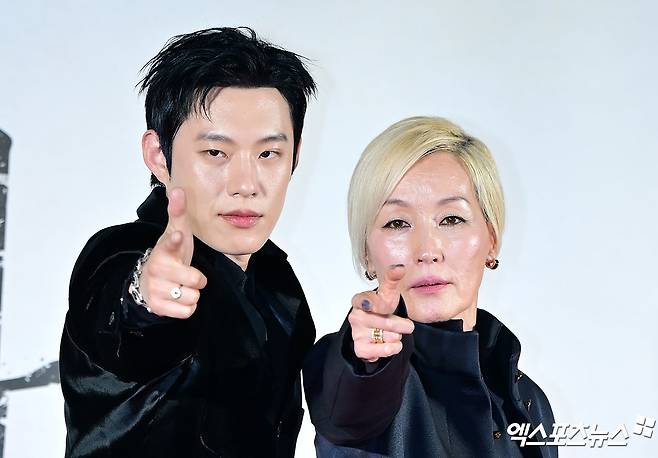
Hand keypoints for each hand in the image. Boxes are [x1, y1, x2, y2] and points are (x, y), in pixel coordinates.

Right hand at [139, 188, 206, 317]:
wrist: (147, 282)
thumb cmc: (169, 255)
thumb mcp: (176, 233)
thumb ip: (178, 213)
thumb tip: (178, 189)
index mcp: (164, 249)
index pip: (171, 243)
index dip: (176, 241)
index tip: (179, 236)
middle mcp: (158, 269)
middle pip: (197, 280)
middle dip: (198, 279)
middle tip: (186, 274)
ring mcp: (156, 289)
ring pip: (194, 297)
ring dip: (192, 294)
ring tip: (180, 286)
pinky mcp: (157, 307)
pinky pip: (187, 312)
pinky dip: (187, 308)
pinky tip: (177, 298)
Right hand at [348, 265, 414, 361]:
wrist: (375, 331)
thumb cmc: (381, 308)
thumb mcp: (387, 292)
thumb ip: (392, 279)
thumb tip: (399, 267)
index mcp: (360, 300)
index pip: (364, 300)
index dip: (370, 303)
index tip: (373, 305)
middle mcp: (355, 316)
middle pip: (388, 322)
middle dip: (402, 324)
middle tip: (403, 324)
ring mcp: (356, 333)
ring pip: (390, 336)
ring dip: (397, 336)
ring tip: (390, 333)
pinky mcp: (360, 348)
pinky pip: (385, 350)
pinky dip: (392, 348)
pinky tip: (388, 343)